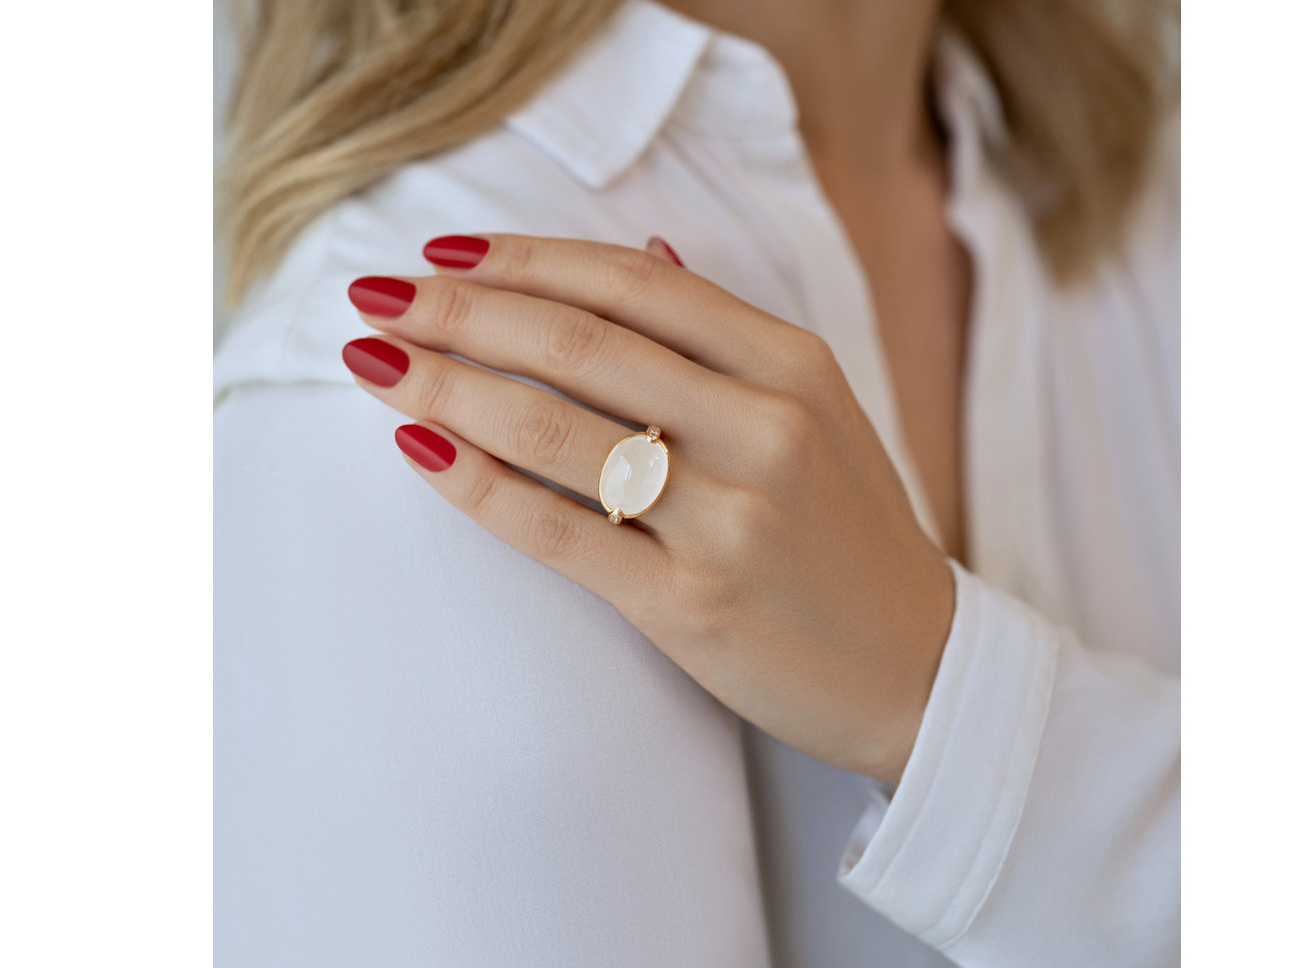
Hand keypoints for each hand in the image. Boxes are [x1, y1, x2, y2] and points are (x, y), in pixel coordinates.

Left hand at [342, 233, 952, 781]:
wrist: (918, 671)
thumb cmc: (849, 534)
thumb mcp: (817, 411)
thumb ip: (726, 333)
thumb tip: (642, 244)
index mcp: (794, 365)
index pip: (634, 283)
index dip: (524, 259)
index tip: (442, 251)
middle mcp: (765, 428)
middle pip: (579, 343)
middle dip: (459, 311)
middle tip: (377, 296)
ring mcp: (731, 519)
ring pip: (555, 430)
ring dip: (446, 385)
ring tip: (374, 361)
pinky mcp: (692, 605)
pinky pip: (558, 531)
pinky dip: (476, 484)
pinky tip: (419, 447)